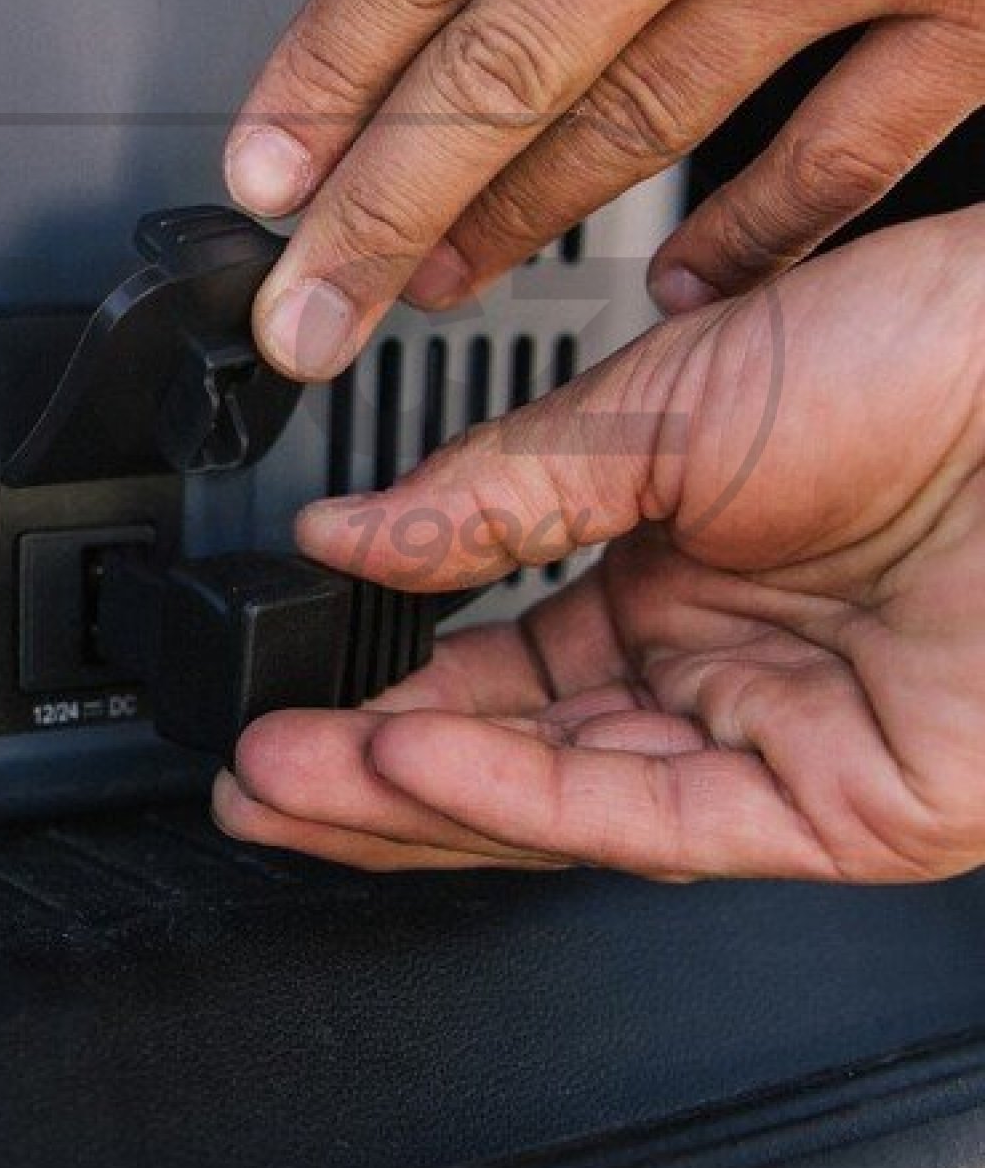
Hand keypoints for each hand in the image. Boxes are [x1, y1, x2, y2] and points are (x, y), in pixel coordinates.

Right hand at [213, 210, 984, 881]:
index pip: (494, 661)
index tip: (287, 681)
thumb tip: (346, 527)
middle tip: (251, 771)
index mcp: (672, 562)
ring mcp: (780, 739)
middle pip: (510, 753)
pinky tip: (411, 765)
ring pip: (566, 802)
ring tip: (286, 781)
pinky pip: (654, 817)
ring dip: (415, 797)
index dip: (383, 682)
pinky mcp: (849, 805)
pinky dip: (521, 797)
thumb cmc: (937, 350)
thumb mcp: (663, 402)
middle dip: (368, 771)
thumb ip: (493, 490)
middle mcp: (718, 664)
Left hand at [226, 0, 984, 381]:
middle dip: (380, 211)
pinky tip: (684, 280)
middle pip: (499, 74)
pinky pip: (853, 145)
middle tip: (305, 308)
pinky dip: (760, 229)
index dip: (322, 79)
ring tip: (438, 287)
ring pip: (648, 124)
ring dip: (525, 223)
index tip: (267, 168)